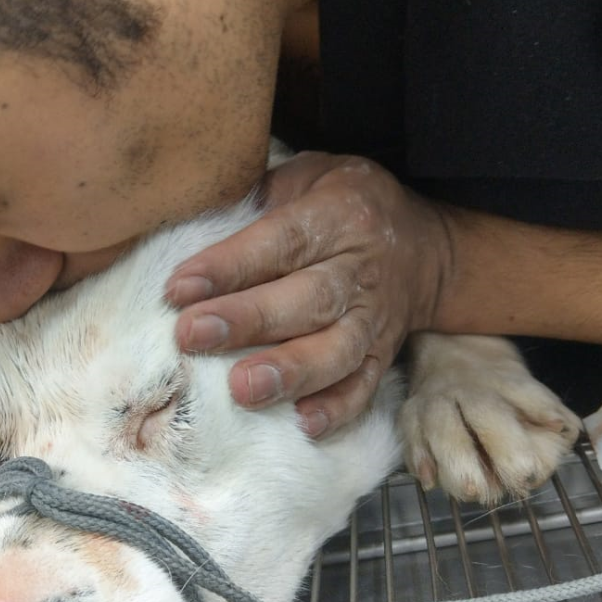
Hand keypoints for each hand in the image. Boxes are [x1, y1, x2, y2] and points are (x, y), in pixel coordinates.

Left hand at [165, 152, 452, 436]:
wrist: (424, 248)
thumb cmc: (343, 207)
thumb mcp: (308, 177)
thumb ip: (258, 199)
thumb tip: (190, 224)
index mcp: (338, 216)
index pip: (280, 241)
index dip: (229, 265)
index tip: (177, 289)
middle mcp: (360, 269)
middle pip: (307, 298)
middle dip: (248, 320)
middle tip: (193, 336)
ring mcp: (375, 318)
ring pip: (337, 349)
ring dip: (290, 372)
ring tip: (243, 389)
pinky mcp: (383, 356)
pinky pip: (364, 386)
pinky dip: (338, 408)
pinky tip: (303, 424)